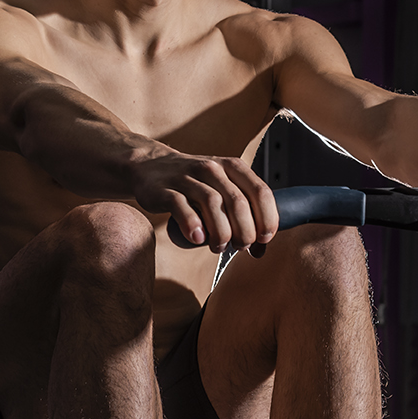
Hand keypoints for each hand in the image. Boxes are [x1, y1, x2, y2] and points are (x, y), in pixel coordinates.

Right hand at [133, 151, 278, 253]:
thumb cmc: (194, 185)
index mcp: (233, 167)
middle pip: (238, 202)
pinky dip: (192, 224)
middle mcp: (212, 169)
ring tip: (219, 247)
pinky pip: (180, 206)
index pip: (261, 192)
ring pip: (212, 203)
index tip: (264, 238)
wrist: (150, 167)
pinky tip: (198, 239)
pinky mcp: (164, 189)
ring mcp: (187, 177)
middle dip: (244, 231)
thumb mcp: (222, 192)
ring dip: (221, 232)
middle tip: (240, 246)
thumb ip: (244, 218)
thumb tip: (260, 251)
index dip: (267, 218)